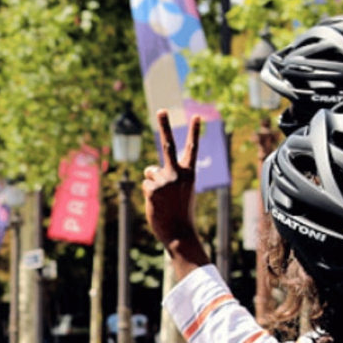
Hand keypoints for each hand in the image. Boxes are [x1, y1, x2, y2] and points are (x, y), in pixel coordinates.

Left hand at [142, 110, 209, 267]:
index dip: (195, 132)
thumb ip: (169, 177)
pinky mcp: (152, 188)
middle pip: (168, 144)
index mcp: (189, 173)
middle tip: (161, 109)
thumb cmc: (180, 213)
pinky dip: (148, 194)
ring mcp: (165, 179)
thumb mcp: (180, 191)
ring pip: (150, 172)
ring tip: (163, 199)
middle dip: (165, 125)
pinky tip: (157, 204)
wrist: (179, 232)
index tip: (197, 116)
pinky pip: (145, 184)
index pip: (192, 149)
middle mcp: (178, 173)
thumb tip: (150, 170)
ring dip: (152, 184)